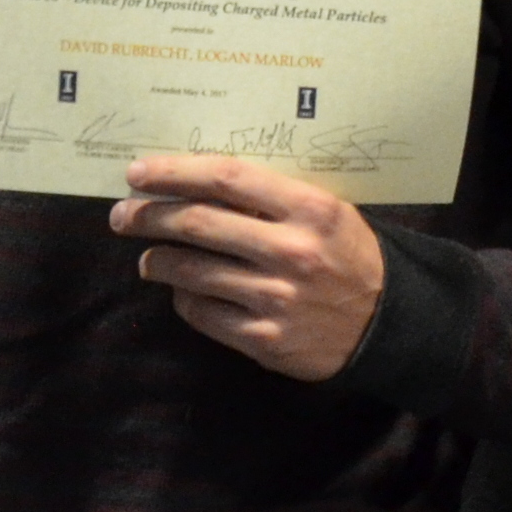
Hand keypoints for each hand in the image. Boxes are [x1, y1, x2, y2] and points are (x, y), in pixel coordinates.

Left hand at [114, 152, 386, 380]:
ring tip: (148, 257)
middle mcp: (291, 251)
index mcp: (309, 209)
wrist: (388, 323)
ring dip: (157, 260)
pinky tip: (182, 290)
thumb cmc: (348, 256)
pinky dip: (183, 297)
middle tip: (123, 215)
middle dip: (148, 216)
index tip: (139, 172)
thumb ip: (271, 198)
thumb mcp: (325, 213)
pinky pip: (203, 312)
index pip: (226, 178)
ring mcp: (276, 298)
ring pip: (191, 271)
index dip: (175, 172)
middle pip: (198, 223)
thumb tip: (196, 184)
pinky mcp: (264, 339)